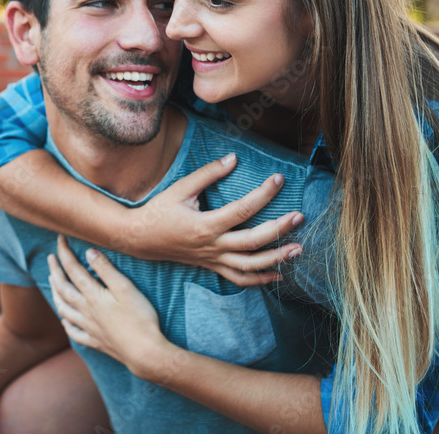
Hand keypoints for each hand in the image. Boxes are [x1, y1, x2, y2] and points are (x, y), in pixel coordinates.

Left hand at [48, 234, 168, 379]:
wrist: (144, 352)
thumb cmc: (140, 318)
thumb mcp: (125, 288)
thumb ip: (106, 269)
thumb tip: (89, 252)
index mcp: (93, 296)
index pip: (73, 270)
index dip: (64, 253)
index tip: (60, 239)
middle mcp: (86, 311)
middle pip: (63, 289)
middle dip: (55, 271)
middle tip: (50, 258)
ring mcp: (89, 327)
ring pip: (64, 310)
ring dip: (56, 294)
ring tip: (52, 284)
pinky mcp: (96, 341)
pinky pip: (74, 333)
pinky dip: (67, 325)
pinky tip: (65, 322)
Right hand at [117, 154, 302, 284]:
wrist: (139, 238)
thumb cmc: (159, 210)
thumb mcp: (180, 188)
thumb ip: (208, 174)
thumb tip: (233, 159)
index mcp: (205, 225)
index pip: (242, 209)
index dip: (263, 194)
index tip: (279, 180)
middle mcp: (212, 246)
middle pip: (253, 241)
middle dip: (279, 229)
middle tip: (299, 216)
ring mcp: (213, 259)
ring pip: (250, 266)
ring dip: (276, 258)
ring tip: (298, 249)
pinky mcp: (212, 267)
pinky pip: (239, 278)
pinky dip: (260, 280)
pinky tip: (278, 275)